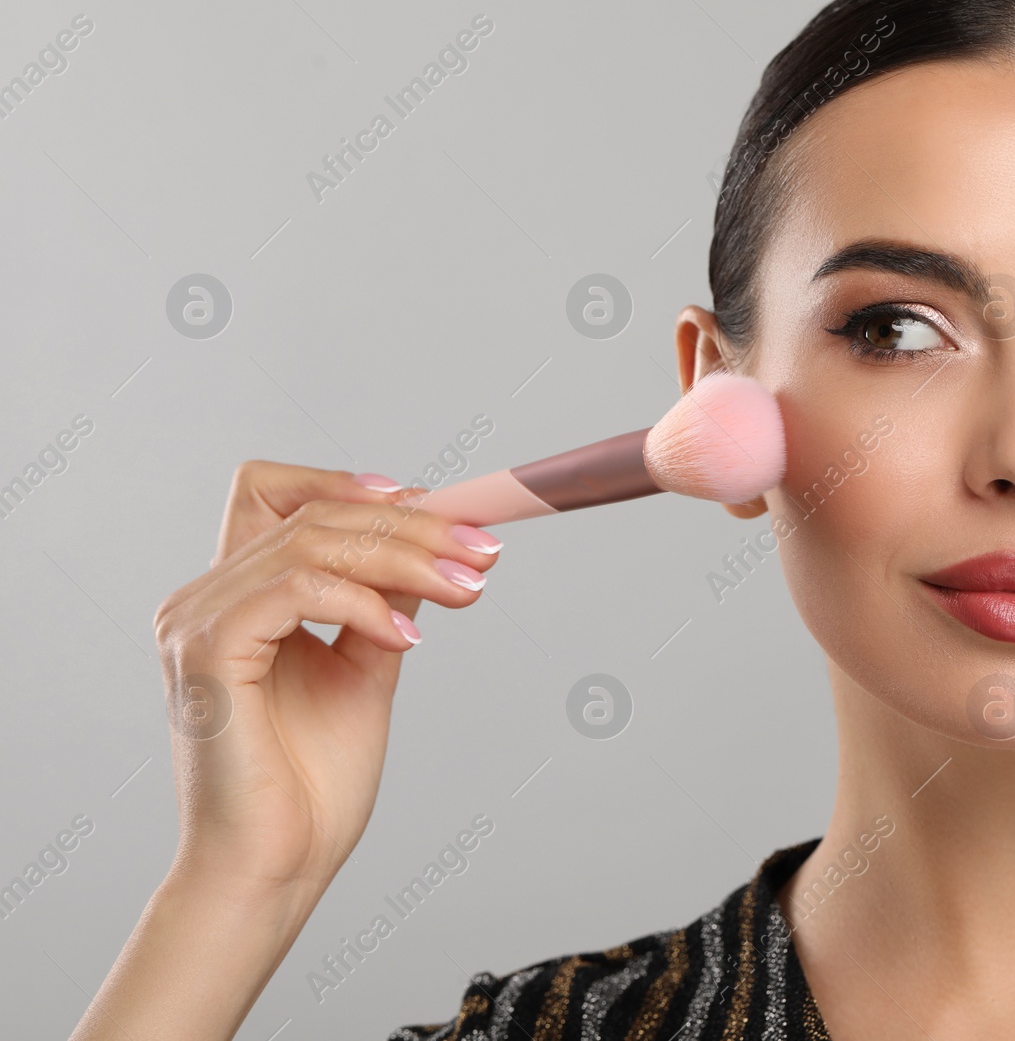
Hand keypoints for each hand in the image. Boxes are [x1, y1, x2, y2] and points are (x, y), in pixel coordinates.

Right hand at [152, 461, 501, 896]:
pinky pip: (296, 589)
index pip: (270, 493)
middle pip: (311, 514)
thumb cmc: (312, 786)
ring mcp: (197, 622)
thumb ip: (383, 605)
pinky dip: (363, 603)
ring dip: (405, 558)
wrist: (279, 867)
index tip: (428, 501)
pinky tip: (407, 639)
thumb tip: (430, 547)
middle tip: (483, 551)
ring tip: (466, 588)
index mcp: (235, 599)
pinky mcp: (208, 652)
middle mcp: (204, 600)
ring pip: (312, 542)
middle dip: (412, 526)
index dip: (342, 482)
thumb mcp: (365, 670)